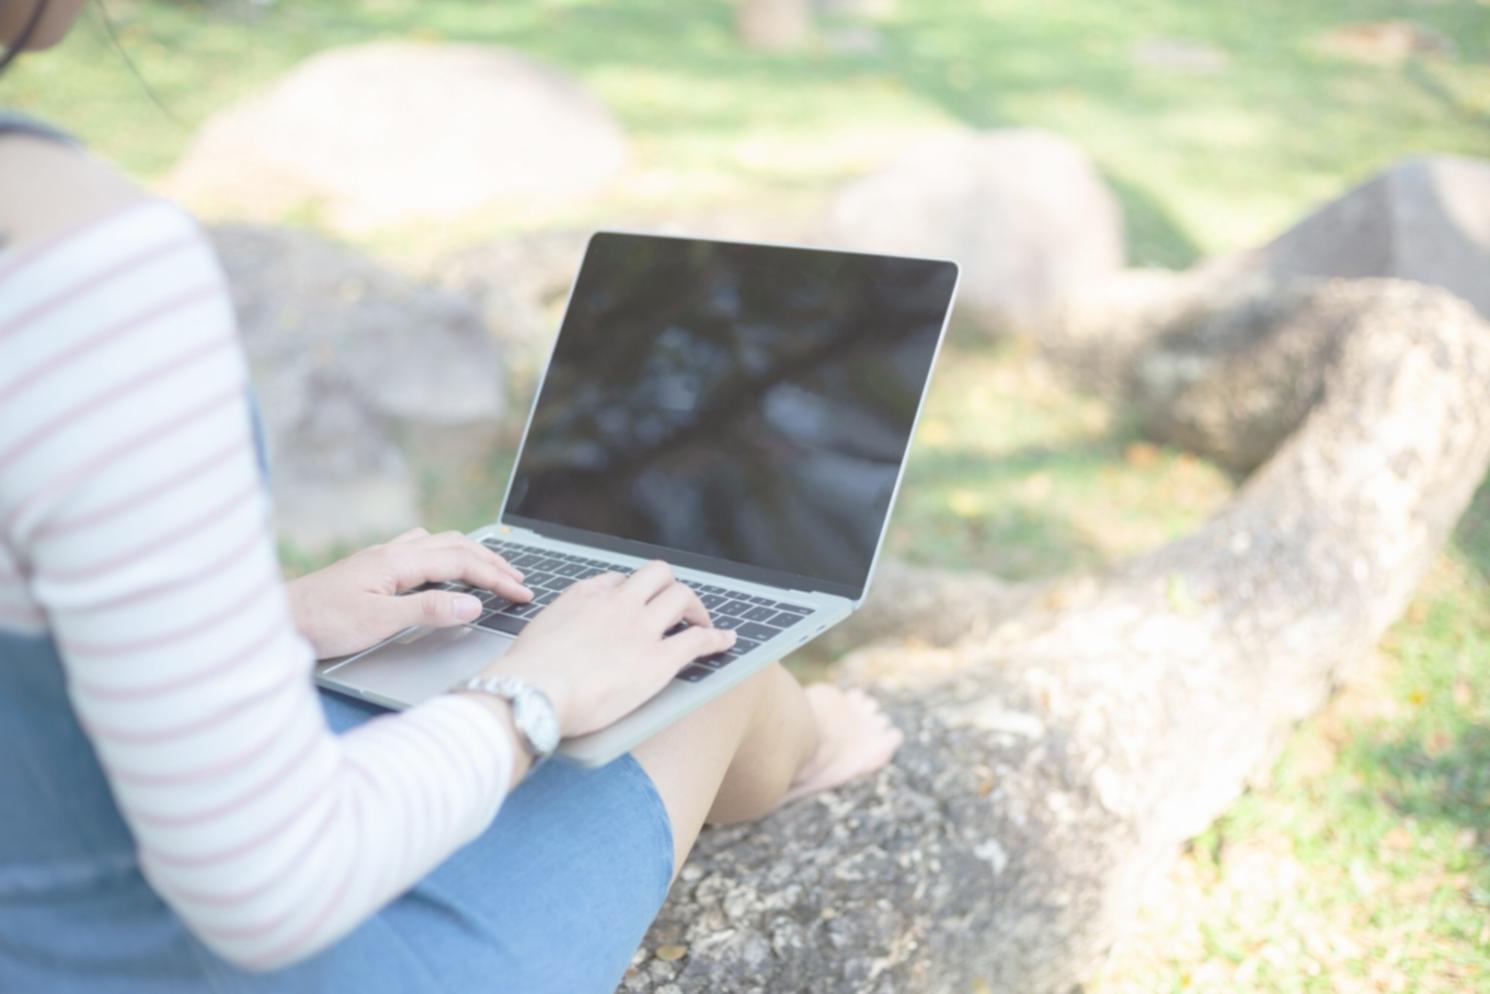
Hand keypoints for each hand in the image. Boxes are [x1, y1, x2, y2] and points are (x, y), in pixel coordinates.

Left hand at [286, 527, 531, 658]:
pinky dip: (448, 554)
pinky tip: (446, 566)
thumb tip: (473, 605)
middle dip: (493, 561)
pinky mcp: (373, 567)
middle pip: (456, 545)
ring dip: (472, 553)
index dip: (496, 577)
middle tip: (521, 581)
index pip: (461, 563)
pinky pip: (423, 549)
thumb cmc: (321, 623)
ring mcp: (382, 557)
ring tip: (494, 568)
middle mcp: (392, 552)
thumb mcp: (377, 622)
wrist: (277, 618)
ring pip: (440, 542)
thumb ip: (427, 611)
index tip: (523, 593)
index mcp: (398, 562)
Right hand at [479, 560, 735, 737]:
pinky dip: (718, 638)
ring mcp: (641, 628)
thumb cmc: (525, 675)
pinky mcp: (659, 659)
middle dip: (670, 587)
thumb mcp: (537, 637)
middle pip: (658, 574)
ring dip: (696, 608)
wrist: (533, 692)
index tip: (636, 605)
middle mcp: (618, 603)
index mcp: (585, 595)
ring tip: (701, 623)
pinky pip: (699, 639)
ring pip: (682, 595)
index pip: (619, 580)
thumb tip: (555, 648)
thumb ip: (556, 632)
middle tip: (676, 608)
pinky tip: (727, 640)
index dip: (632, 592)